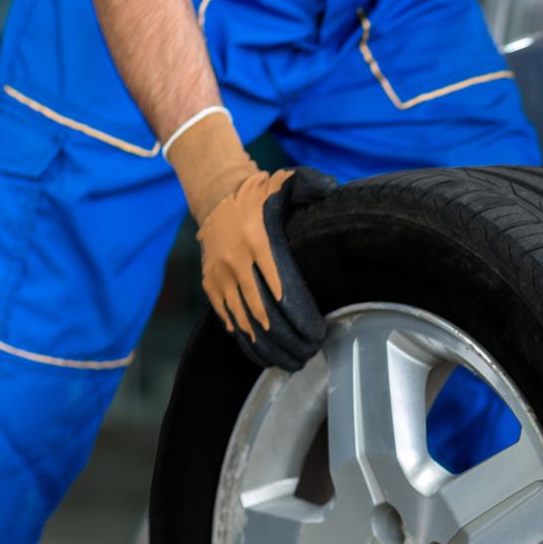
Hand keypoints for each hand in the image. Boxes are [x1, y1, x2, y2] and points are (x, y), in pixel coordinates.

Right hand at [196, 168, 335, 369]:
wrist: (214, 195)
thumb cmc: (259, 194)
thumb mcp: (284, 181)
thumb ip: (310, 184)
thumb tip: (333, 189)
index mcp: (257, 239)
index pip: (281, 288)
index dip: (299, 316)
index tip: (316, 333)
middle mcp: (235, 260)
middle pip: (264, 312)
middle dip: (288, 338)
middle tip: (310, 352)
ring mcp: (219, 275)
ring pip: (244, 322)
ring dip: (268, 347)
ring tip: (291, 362)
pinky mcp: (209, 285)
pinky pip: (228, 319)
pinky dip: (246, 341)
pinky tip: (264, 355)